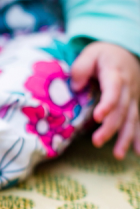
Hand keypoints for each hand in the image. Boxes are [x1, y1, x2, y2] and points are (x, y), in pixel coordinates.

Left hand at [71, 41, 139, 159]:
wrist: (125, 52)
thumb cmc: (103, 55)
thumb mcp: (90, 53)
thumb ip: (81, 67)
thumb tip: (76, 87)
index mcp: (115, 74)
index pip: (113, 90)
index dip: (107, 104)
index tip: (98, 117)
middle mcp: (127, 88)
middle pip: (121, 109)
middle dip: (111, 127)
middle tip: (96, 141)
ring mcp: (133, 97)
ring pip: (131, 119)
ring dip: (125, 137)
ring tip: (117, 155)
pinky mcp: (134, 105)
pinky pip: (138, 122)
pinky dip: (139, 138)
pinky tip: (137, 152)